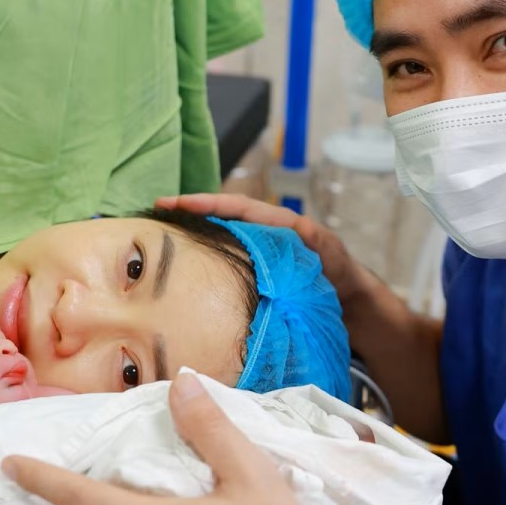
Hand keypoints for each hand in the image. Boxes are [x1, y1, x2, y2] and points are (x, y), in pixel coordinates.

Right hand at [156, 193, 372, 308]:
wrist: (348, 301)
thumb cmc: (339, 273)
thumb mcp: (327, 252)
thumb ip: (313, 239)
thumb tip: (296, 228)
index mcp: (277, 223)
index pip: (235, 207)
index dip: (205, 203)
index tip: (175, 203)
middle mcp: (262, 233)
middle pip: (219, 216)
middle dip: (189, 213)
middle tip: (156, 212)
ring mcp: (255, 252)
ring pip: (218, 238)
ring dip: (192, 234)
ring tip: (160, 234)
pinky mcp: (253, 271)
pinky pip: (224, 258)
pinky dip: (205, 257)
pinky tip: (184, 268)